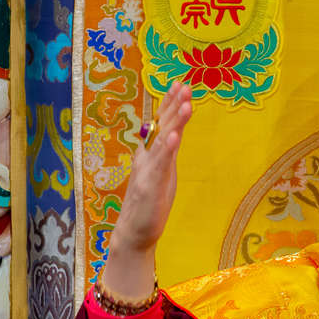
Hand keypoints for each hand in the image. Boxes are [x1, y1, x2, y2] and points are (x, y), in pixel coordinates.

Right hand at [101, 82, 192, 298]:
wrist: (133, 234)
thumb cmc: (148, 206)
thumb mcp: (161, 176)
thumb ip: (164, 155)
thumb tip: (170, 134)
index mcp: (152, 156)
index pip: (163, 125)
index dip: (170, 105)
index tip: (180, 85)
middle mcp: (148, 159)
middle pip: (162, 126)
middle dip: (173, 104)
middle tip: (183, 84)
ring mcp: (148, 171)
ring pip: (162, 142)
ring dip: (174, 121)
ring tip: (185, 102)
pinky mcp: (149, 186)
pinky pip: (159, 165)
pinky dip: (166, 149)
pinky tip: (173, 136)